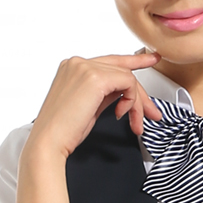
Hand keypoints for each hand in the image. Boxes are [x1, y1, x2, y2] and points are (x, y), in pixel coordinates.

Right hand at [25, 52, 161, 159]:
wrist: (49, 142)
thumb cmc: (64, 131)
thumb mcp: (89, 105)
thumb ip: (106, 92)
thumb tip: (125, 92)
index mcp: (73, 67)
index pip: (111, 61)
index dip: (135, 60)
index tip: (151, 59)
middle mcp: (78, 63)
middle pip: (122, 71)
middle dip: (141, 95)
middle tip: (153, 113)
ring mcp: (86, 67)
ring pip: (128, 78)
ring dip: (137, 104)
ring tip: (135, 123)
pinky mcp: (95, 77)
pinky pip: (128, 83)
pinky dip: (131, 101)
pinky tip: (121, 115)